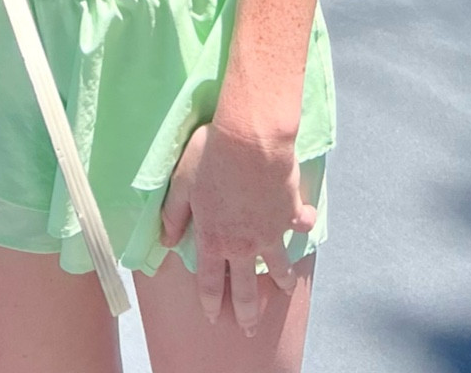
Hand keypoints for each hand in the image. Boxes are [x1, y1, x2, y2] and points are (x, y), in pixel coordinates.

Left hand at [159, 122, 316, 333]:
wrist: (250, 141)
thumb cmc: (211, 158)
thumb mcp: (181, 184)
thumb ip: (174, 215)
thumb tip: (166, 241)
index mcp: (214, 240)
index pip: (210, 281)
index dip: (211, 301)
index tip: (213, 317)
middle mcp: (244, 244)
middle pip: (246, 287)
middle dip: (247, 312)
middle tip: (250, 329)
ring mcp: (271, 232)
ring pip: (278, 264)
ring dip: (282, 278)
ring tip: (286, 287)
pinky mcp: (290, 214)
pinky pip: (300, 224)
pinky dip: (303, 225)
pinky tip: (305, 223)